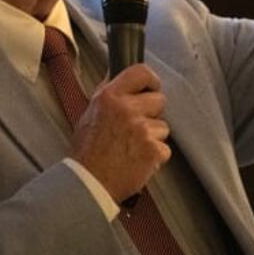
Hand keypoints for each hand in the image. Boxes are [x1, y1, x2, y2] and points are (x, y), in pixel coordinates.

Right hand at [69, 64, 170, 202]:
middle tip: (137, 126)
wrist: (90, 182)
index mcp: (110, 97)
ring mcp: (142, 130)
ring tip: (133, 147)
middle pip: (160, 99)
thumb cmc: (88, 150)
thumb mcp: (91, 112)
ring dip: (153, 137)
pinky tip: (138, 160)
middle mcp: (127, 109)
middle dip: (152, 112)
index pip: (141, 72)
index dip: (151, 80)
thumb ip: (108, 93)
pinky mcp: (153, 150)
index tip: (151, 87)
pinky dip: (155, 156)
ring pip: (163, 126)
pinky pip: (164, 148)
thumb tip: (116, 74)